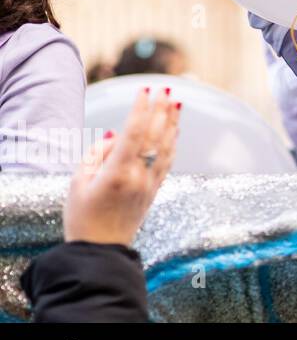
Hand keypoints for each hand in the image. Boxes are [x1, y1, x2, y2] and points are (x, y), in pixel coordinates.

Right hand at [64, 87, 179, 245]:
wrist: (100, 251)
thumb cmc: (82, 218)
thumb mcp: (77, 184)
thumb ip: (95, 155)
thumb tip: (114, 134)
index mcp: (118, 172)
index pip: (135, 132)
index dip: (142, 108)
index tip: (145, 89)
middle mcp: (139, 175)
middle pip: (156, 136)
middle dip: (162, 110)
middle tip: (167, 88)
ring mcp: (150, 184)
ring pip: (167, 147)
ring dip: (172, 122)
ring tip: (176, 102)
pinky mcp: (155, 191)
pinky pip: (168, 161)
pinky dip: (173, 142)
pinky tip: (175, 130)